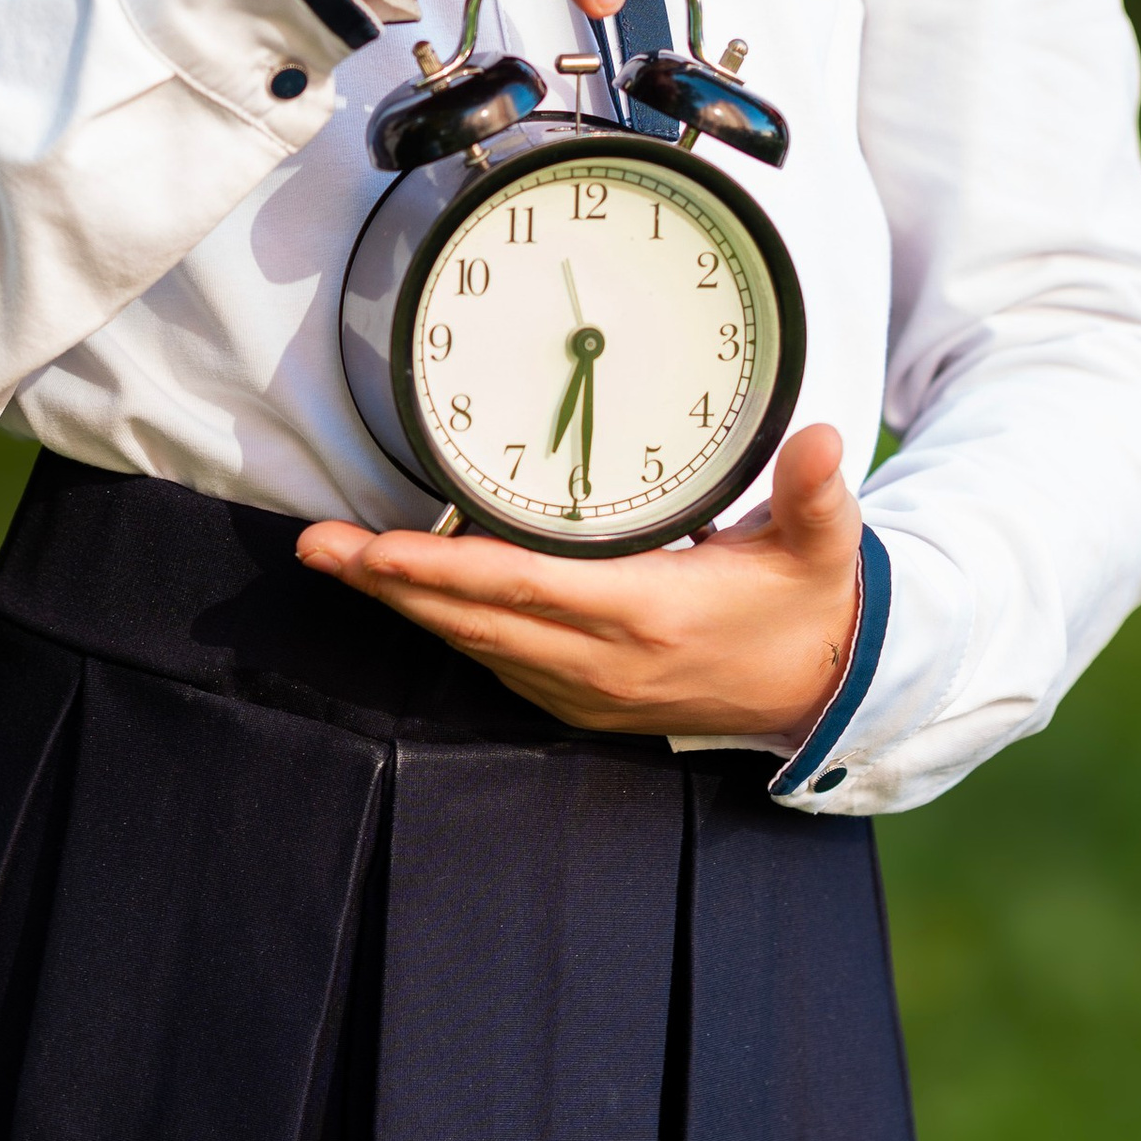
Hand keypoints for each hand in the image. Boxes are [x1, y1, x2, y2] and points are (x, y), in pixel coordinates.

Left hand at [296, 424, 863, 744]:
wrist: (820, 691)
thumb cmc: (805, 606)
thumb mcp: (820, 547)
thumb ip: (815, 491)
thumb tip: (822, 438)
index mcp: (648, 615)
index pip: (523, 588)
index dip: (442, 570)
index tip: (377, 548)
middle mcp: (603, 661)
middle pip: (473, 619)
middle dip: (388, 583)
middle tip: (318, 546)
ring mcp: (587, 690)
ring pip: (473, 644)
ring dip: (403, 604)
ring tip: (339, 559)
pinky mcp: (581, 702)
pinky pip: (496, 662)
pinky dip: (446, 627)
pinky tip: (405, 593)